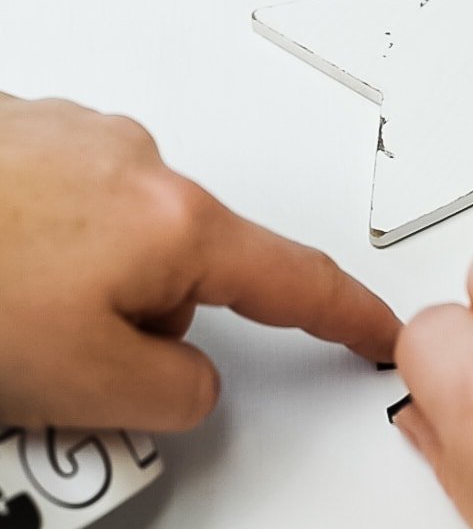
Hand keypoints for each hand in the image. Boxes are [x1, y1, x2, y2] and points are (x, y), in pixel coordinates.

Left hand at [0, 94, 398, 430]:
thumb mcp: (86, 386)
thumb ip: (178, 394)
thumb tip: (190, 380)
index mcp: (170, 220)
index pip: (294, 281)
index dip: (348, 316)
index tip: (379, 329)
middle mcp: (129, 160)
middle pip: (184, 267)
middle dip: (140, 322)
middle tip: (64, 366)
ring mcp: (70, 137)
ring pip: (114, 240)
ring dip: (77, 288)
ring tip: (5, 321)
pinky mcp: (16, 133)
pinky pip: (57, 208)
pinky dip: (32, 251)